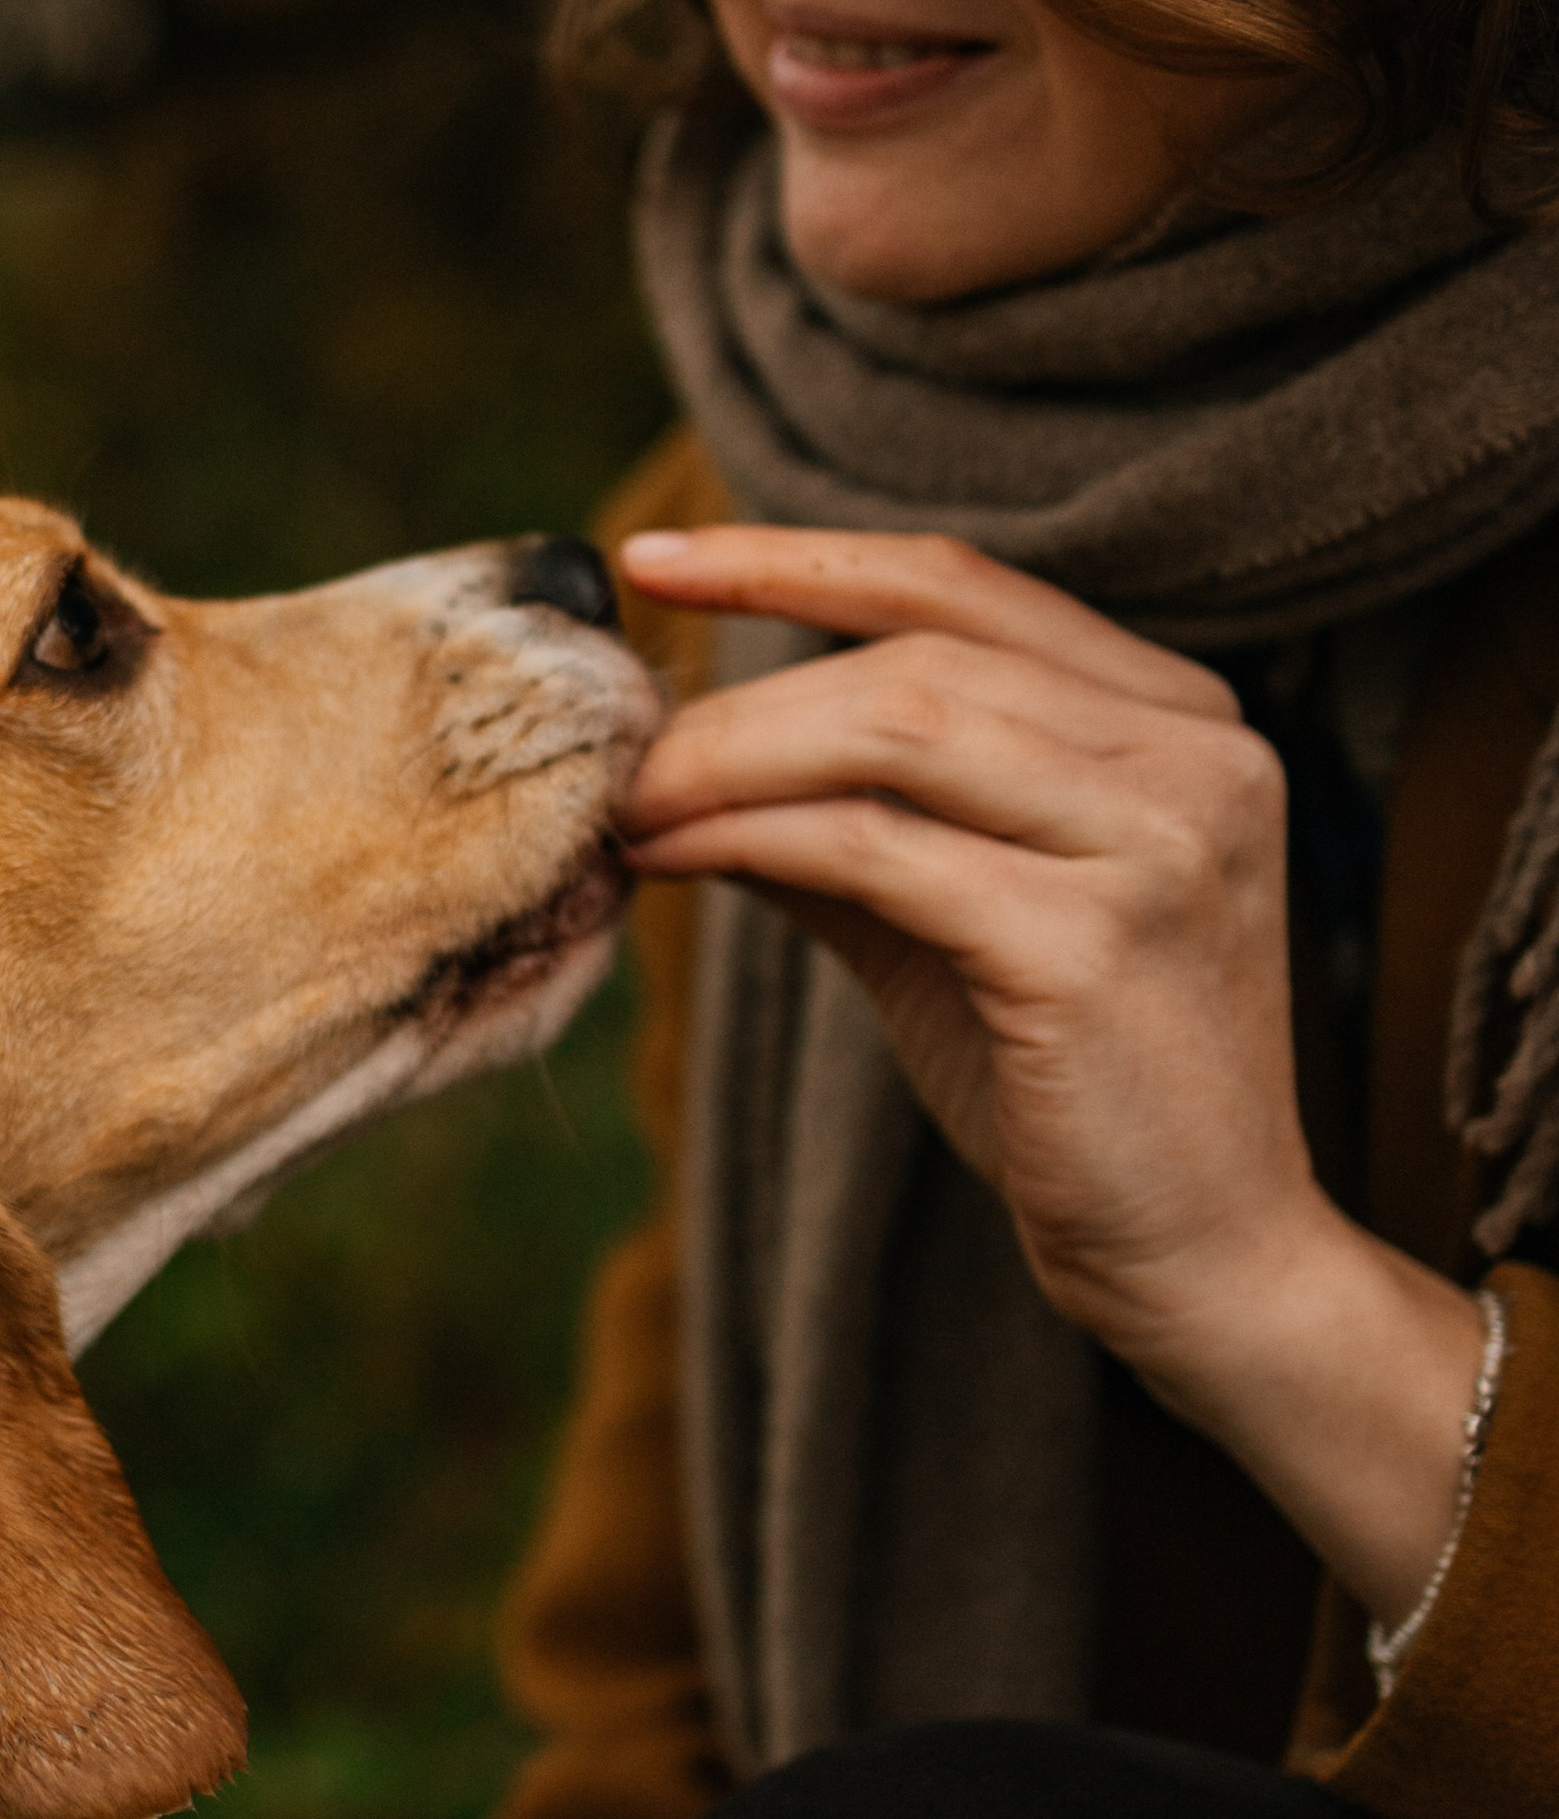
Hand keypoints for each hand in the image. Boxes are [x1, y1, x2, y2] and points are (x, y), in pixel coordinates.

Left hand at [615, 524, 1482, 1623]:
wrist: (1205, 1262)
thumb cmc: (1073, 1089)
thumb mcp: (946, 919)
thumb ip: (839, 816)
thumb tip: (671, 750)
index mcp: (1178, 718)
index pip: (962, 585)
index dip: (796, 556)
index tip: (653, 561)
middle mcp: (1197, 753)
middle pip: (918, 653)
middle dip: (739, 689)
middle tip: (613, 748)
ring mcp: (1163, 842)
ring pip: (898, 727)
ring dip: (732, 757)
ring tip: (630, 803)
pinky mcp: (1097, 944)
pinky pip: (882, 850)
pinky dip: (755, 839)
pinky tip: (674, 859)